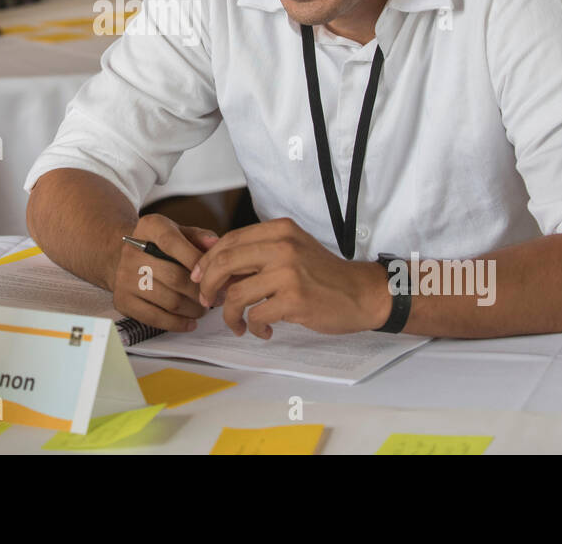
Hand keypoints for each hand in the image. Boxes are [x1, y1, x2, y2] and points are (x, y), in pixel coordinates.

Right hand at [110, 214, 218, 332]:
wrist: (125, 257)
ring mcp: (125, 277)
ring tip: (205, 308)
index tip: (215, 274)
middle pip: (174, 277)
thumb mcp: (179, 232)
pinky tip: (190, 322)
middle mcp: (132, 251)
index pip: (172, 243)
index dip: (196, 260)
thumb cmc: (161, 246)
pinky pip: (155, 318)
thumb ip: (199, 237)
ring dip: (193, 309)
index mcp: (149, 227)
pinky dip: (178, 323)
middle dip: (201, 291)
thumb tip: (215, 244)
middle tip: (217, 297)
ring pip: (169, 300)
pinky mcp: (122, 300)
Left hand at [190, 218, 383, 337]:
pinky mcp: (294, 299)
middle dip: (208, 285)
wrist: (361, 293)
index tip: (200, 278)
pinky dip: (252, 327)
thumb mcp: (292, 250)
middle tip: (207, 301)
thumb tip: (213, 266)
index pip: (229, 240)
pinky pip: (255, 316)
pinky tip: (261, 331)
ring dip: (228, 314)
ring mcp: (288, 272)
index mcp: (279, 229)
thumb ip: (258, 254)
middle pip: (225, 263)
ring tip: (236, 323)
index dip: (208, 261)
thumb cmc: (322, 275)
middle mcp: (282, 246)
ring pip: (235, 293)